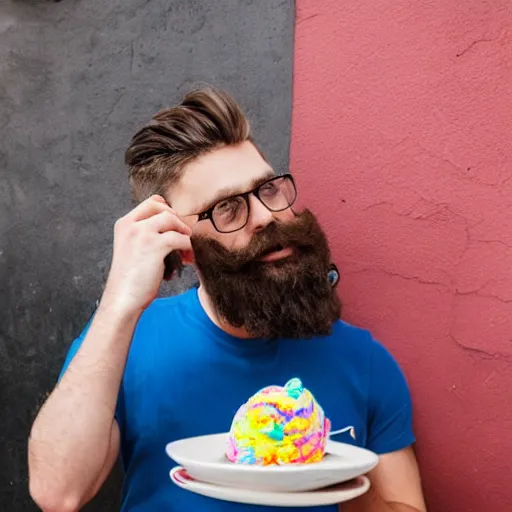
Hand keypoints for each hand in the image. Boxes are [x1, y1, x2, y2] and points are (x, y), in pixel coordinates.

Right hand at [102, 195, 191, 315]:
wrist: (123, 300)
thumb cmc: (132, 280)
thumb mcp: (134, 250)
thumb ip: (147, 235)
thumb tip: (176, 227)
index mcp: (124, 224)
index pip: (152, 203)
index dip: (168, 212)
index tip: (175, 229)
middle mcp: (131, 225)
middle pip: (164, 209)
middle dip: (178, 223)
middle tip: (185, 240)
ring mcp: (142, 234)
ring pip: (173, 221)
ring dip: (185, 235)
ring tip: (186, 253)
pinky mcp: (154, 246)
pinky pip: (181, 238)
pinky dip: (188, 248)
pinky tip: (187, 260)